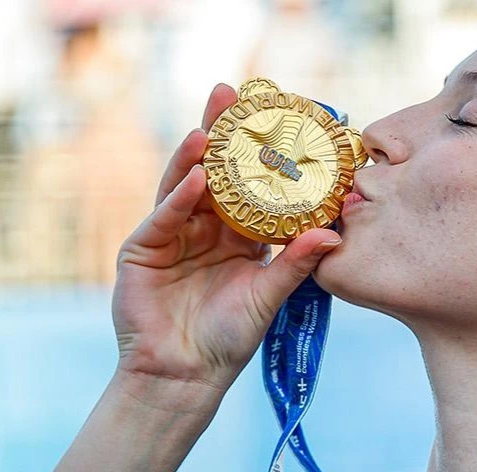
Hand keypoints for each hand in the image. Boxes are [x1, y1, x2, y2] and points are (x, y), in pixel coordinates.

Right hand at [111, 83, 341, 414]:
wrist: (185, 375)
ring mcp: (170, 234)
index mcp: (237, 234)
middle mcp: (203, 227)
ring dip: (195, 156)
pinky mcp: (142, 249)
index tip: (273, 115)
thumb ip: (295, 264)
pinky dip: (179, 197)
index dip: (256, 150)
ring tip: (211, 127)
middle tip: (229, 92)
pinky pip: (164, 217)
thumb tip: (333, 235)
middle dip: (219, 131)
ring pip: (183, 185)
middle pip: (212, 170)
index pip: (247, 183)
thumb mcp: (269, 296)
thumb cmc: (229, 339)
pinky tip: (195, 179)